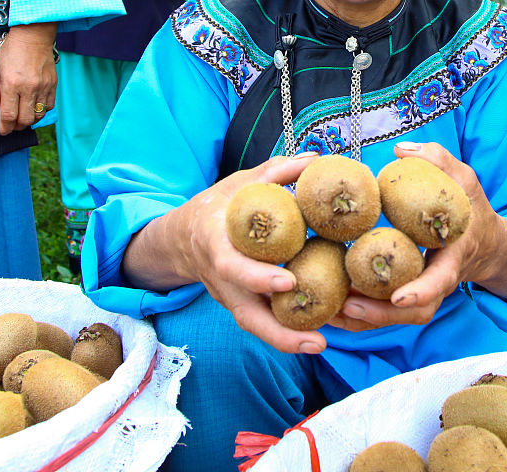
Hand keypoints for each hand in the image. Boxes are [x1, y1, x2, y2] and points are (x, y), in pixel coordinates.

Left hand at [0, 22, 56, 135]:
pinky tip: (34, 106)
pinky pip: (49, 106)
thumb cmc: (11, 51)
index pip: (8, 115)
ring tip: (23, 116)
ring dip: (29, 120)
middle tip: (12, 125)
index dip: (4, 127)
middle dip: (17, 126)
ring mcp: (43, 87)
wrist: (33, 36)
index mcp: (11, 84)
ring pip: (38, 115)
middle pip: (24, 119)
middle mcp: (28, 88)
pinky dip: (41, 110)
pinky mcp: (53, 85)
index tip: (2, 131)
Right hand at [123, 153, 328, 353]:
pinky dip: (290, 333)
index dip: (257, 276)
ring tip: (321, 345)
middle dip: (278, 331)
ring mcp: (232, 297)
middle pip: (245, 314)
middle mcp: (222, 280)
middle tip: (316, 338)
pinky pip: (265, 324)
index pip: (233, 266)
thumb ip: (274, 172)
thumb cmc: (219, 206)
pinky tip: (321, 335)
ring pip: (256, 327)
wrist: (184, 237)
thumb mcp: (240, 183)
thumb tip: (314, 161)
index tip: (288, 280)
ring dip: (288, 342)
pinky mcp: (244, 305)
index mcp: (217, 245)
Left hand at [327, 141, 506, 332]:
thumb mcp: (464, 179)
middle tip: (347, 305)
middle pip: (414, 312)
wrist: (486, 244)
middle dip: (380, 314)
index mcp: (453, 257)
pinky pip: (384, 314)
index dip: (422, 290)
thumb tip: (401, 150)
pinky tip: (328, 310)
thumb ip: (438, 161)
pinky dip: (358, 317)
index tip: (398, 296)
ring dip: (363, 320)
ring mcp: (423, 293)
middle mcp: (438, 282)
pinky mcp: (407, 296)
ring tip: (328, 312)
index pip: (441, 280)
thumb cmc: (471, 208)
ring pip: (396, 319)